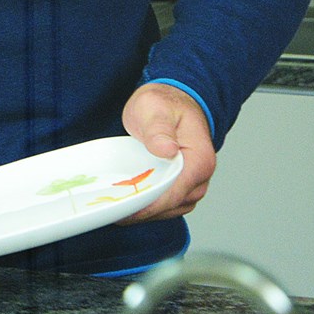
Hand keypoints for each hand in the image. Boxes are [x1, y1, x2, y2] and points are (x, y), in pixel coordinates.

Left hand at [118, 82, 215, 223]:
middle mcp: (200, 177)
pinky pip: (166, 205)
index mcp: (199, 160)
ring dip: (144, 211)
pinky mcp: (181, 187)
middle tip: (113, 210)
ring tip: (116, 208)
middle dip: (143, 211)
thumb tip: (167, 150)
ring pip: (169, 209)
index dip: (150, 204)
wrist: (172, 101)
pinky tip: (128, 202)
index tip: (126, 209)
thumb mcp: (155, 108)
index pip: (175, 193)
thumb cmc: (164, 103)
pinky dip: (148, 206)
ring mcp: (192, 185)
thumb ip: (159, 129)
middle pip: (172, 205)